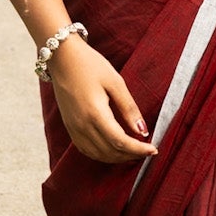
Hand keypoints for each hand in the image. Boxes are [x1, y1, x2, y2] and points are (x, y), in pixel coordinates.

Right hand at [46, 36, 156, 164]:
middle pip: (110, 152)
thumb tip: (143, 131)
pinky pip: (86, 150)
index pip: (120, 142)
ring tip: (134, 151)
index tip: (154, 149)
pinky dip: (102, 155)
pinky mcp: (69, 127)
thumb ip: (129, 108)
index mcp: (95, 114)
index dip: (138, 150)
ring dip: (118, 158)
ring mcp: (73, 128)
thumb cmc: (90, 65)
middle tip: (148, 150)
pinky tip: (114, 149)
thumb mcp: (115, 82)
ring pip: (98, 155)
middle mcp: (82, 125)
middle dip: (131, 155)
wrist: (62, 57)